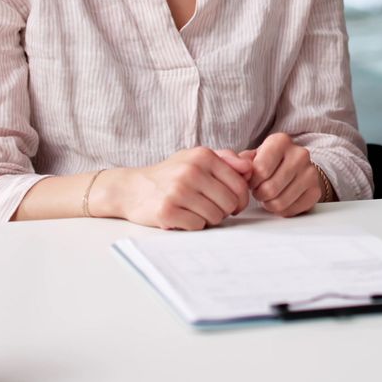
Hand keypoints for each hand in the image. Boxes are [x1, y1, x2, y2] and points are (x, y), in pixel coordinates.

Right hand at [102, 147, 252, 230]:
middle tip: (210, 208)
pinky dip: (194, 225)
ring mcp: (178, 191)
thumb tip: (250, 166)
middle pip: (230, 203)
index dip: (241, 199)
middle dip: (224, 210)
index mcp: (202, 156)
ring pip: (216, 216)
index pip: (240, 184)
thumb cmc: (169, 174)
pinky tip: (183, 216)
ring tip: (195, 211)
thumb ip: (225, 159)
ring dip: (209, 218)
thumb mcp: (195, 158)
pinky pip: (198, 225)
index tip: (233, 204)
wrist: (132, 188)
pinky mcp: (167, 211)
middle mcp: (191, 171)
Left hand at [240, 133, 325, 216]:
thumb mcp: (252, 156)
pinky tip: (281, 199)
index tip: (252, 180)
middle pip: (270, 188)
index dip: (251, 181)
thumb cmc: (268, 162)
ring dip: (269, 203)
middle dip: (259, 194)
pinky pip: (291, 211)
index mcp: (281, 141)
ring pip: (280, 202)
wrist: (295, 167)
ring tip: (269, 195)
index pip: (260, 169)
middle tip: (260, 190)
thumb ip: (238, 161)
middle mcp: (299, 154)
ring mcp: (310, 172)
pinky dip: (281, 210)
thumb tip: (237, 171)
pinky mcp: (316, 191)